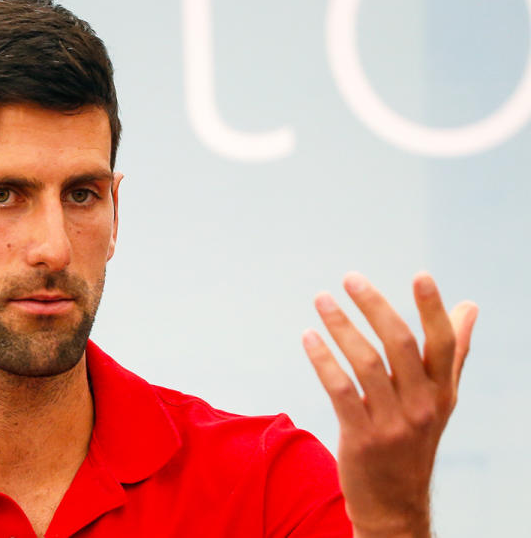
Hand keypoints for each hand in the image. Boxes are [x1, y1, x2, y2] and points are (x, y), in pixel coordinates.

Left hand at [302, 272, 477, 537]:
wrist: (395, 503)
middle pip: (400, 344)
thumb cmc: (414, 440)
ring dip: (341, 326)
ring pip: (365, 362)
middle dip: (375, 306)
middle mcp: (421, 405)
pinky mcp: (361, 437)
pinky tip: (309, 337)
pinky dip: (323, 360)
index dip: (433, 309)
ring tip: (322, 300)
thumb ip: (454, 354)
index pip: (443, 343)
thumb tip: (470, 307)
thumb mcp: (440, 400)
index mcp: (442, 391)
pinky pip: (339, 390)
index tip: (420, 275)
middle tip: (351, 278)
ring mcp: (392, 423)